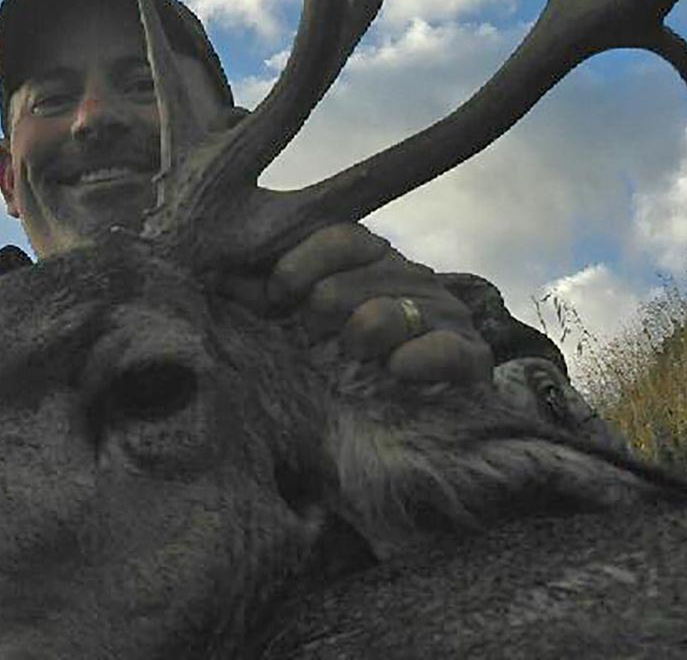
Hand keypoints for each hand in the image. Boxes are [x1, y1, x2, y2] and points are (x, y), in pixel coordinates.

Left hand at [238, 223, 493, 386]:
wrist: (404, 450)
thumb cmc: (340, 382)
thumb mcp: (297, 338)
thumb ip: (265, 305)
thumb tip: (213, 277)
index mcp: (371, 266)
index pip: (344, 237)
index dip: (306, 261)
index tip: (277, 296)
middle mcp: (412, 281)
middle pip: (368, 267)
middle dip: (330, 303)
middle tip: (313, 335)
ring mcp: (446, 318)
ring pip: (399, 307)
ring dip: (366, 330)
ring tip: (353, 353)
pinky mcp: (473, 359)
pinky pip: (449, 348)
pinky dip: (418, 358)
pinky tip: (397, 372)